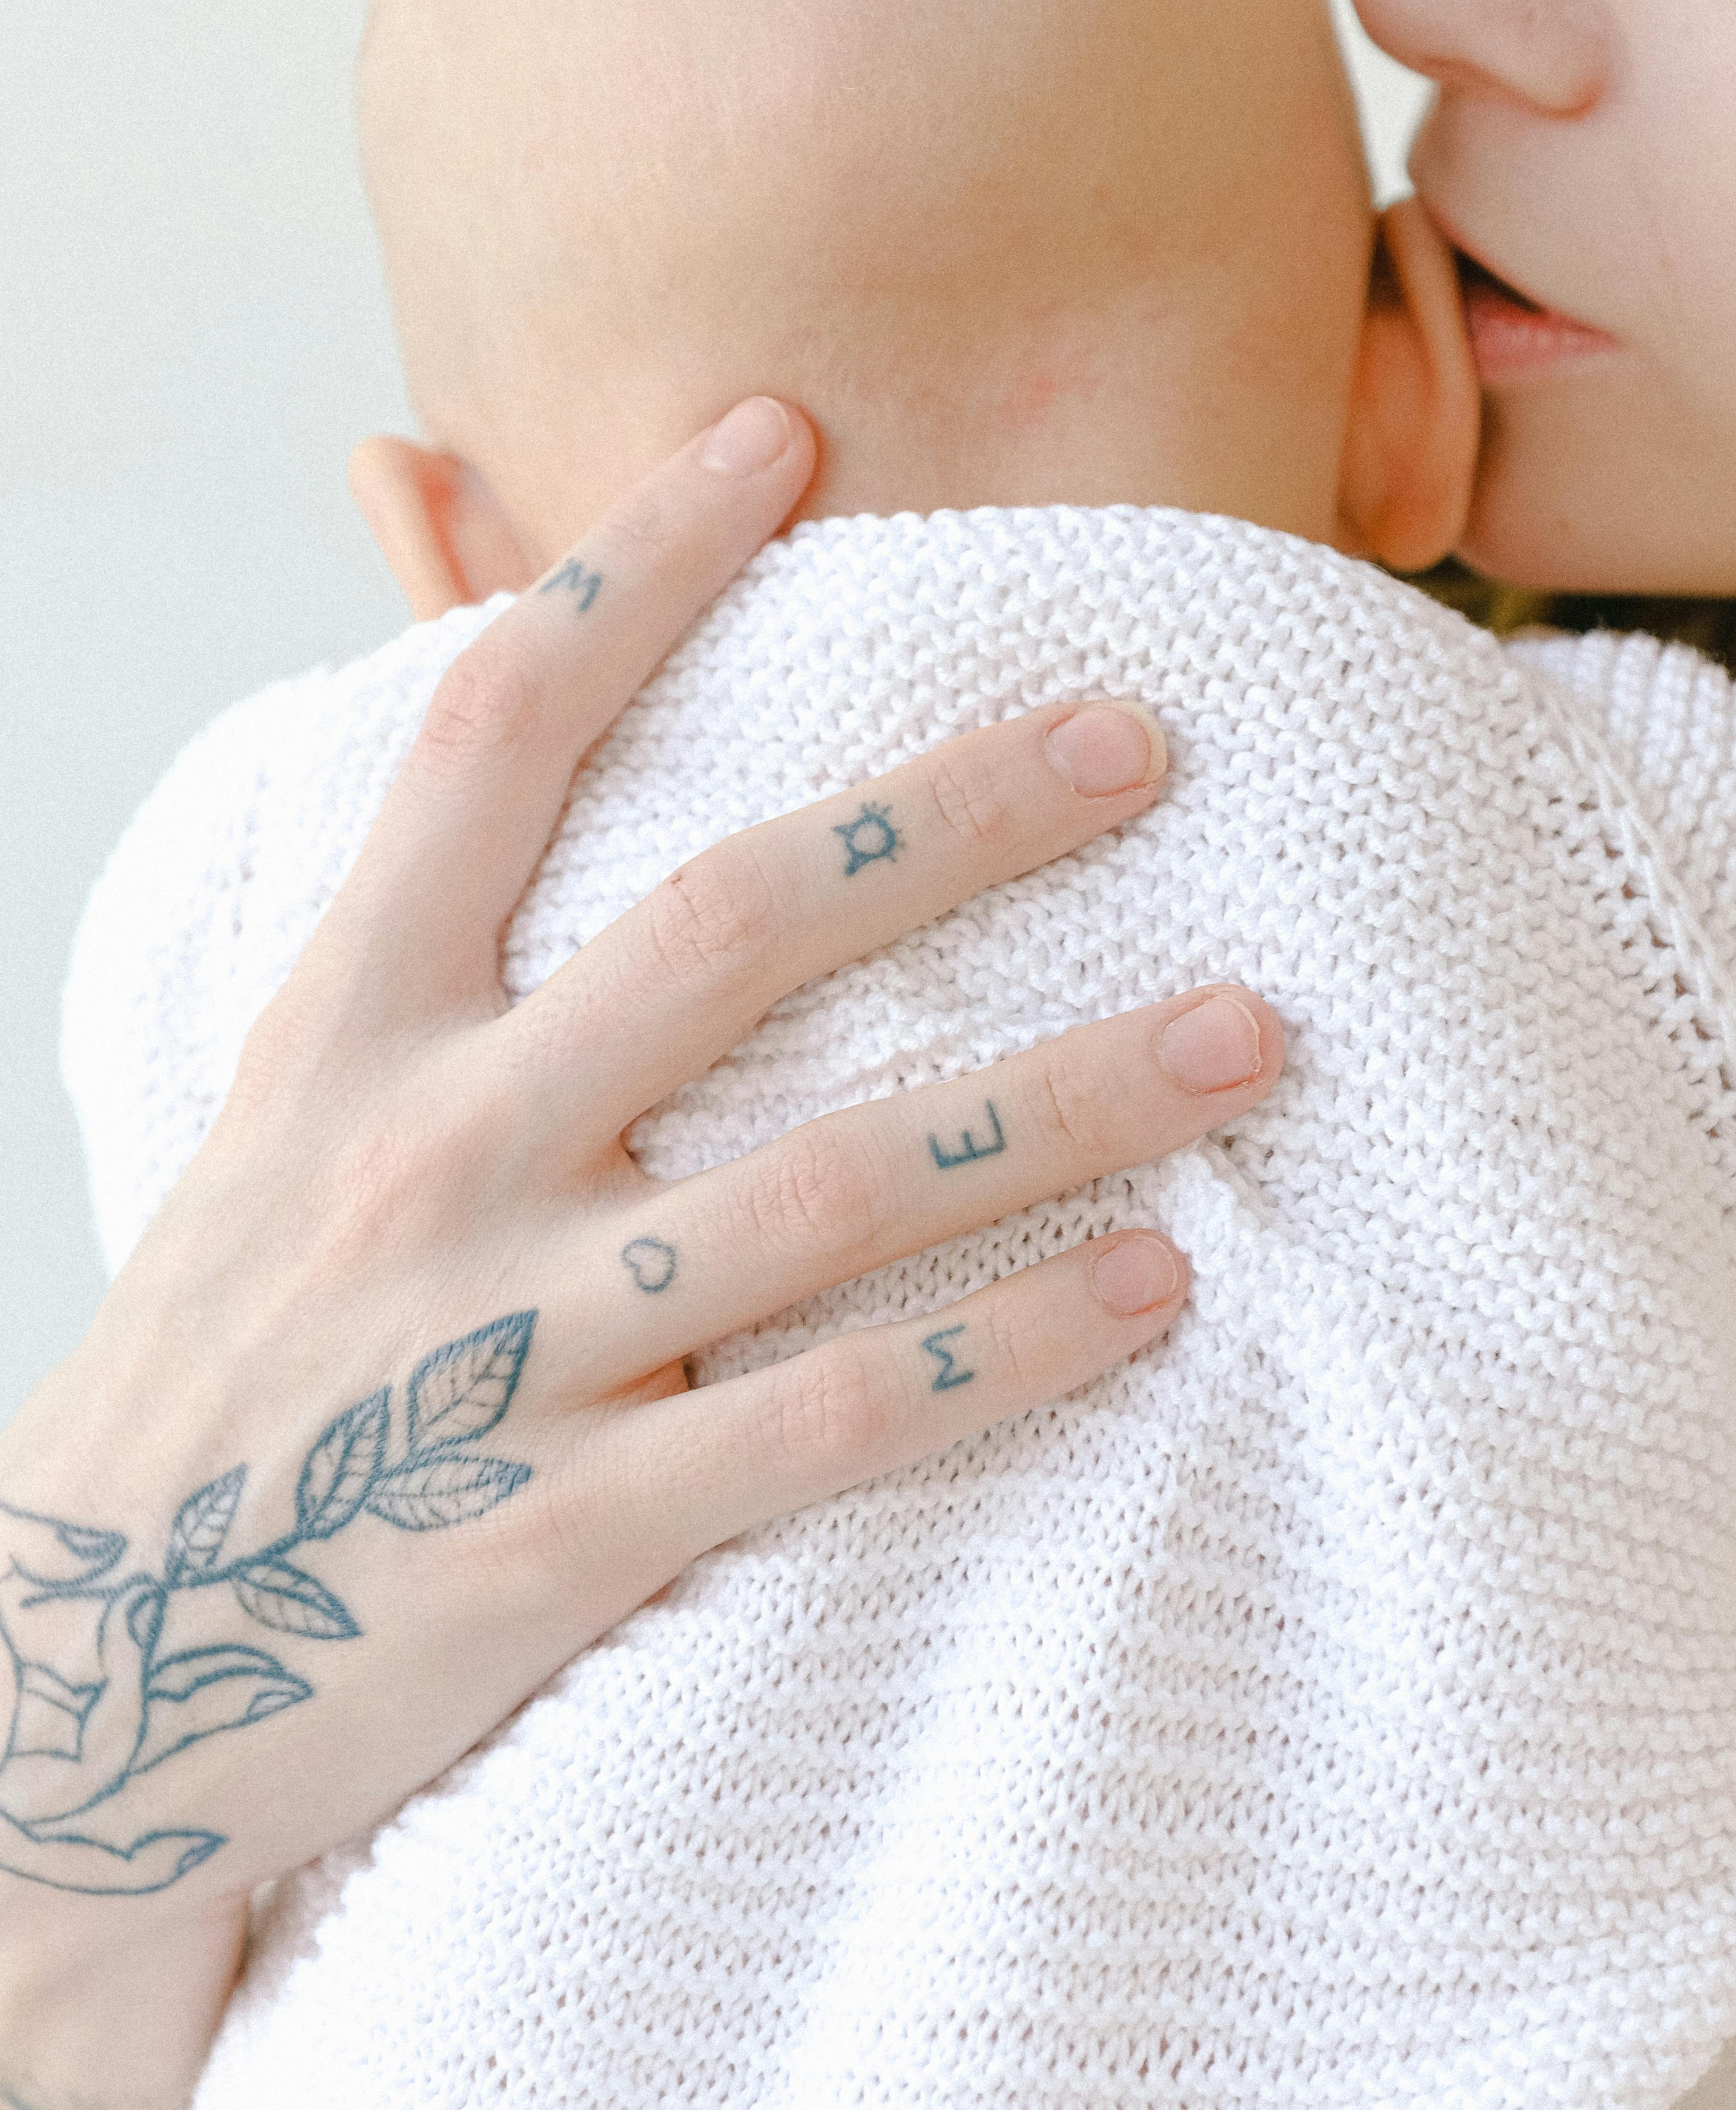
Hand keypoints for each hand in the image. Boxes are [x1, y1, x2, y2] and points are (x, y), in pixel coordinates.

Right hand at [0, 400, 1280, 2109]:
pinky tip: (1154, 1290)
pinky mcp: (565, 1533)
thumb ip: (406, 913)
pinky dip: (1005, 1347)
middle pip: (733, 929)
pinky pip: (834, 1419)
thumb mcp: (281, 1102)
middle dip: (950, 821)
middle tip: (1142, 740)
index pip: (491, 735)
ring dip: (1064, 1097)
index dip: (630, 568)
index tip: (781, 434)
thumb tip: (471, 663)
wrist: (91, 1674)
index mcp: (348, 1026)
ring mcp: (505, 1345)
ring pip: (834, 1185)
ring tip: (1245, 1034)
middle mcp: (431, 1152)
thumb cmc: (234, 1349)